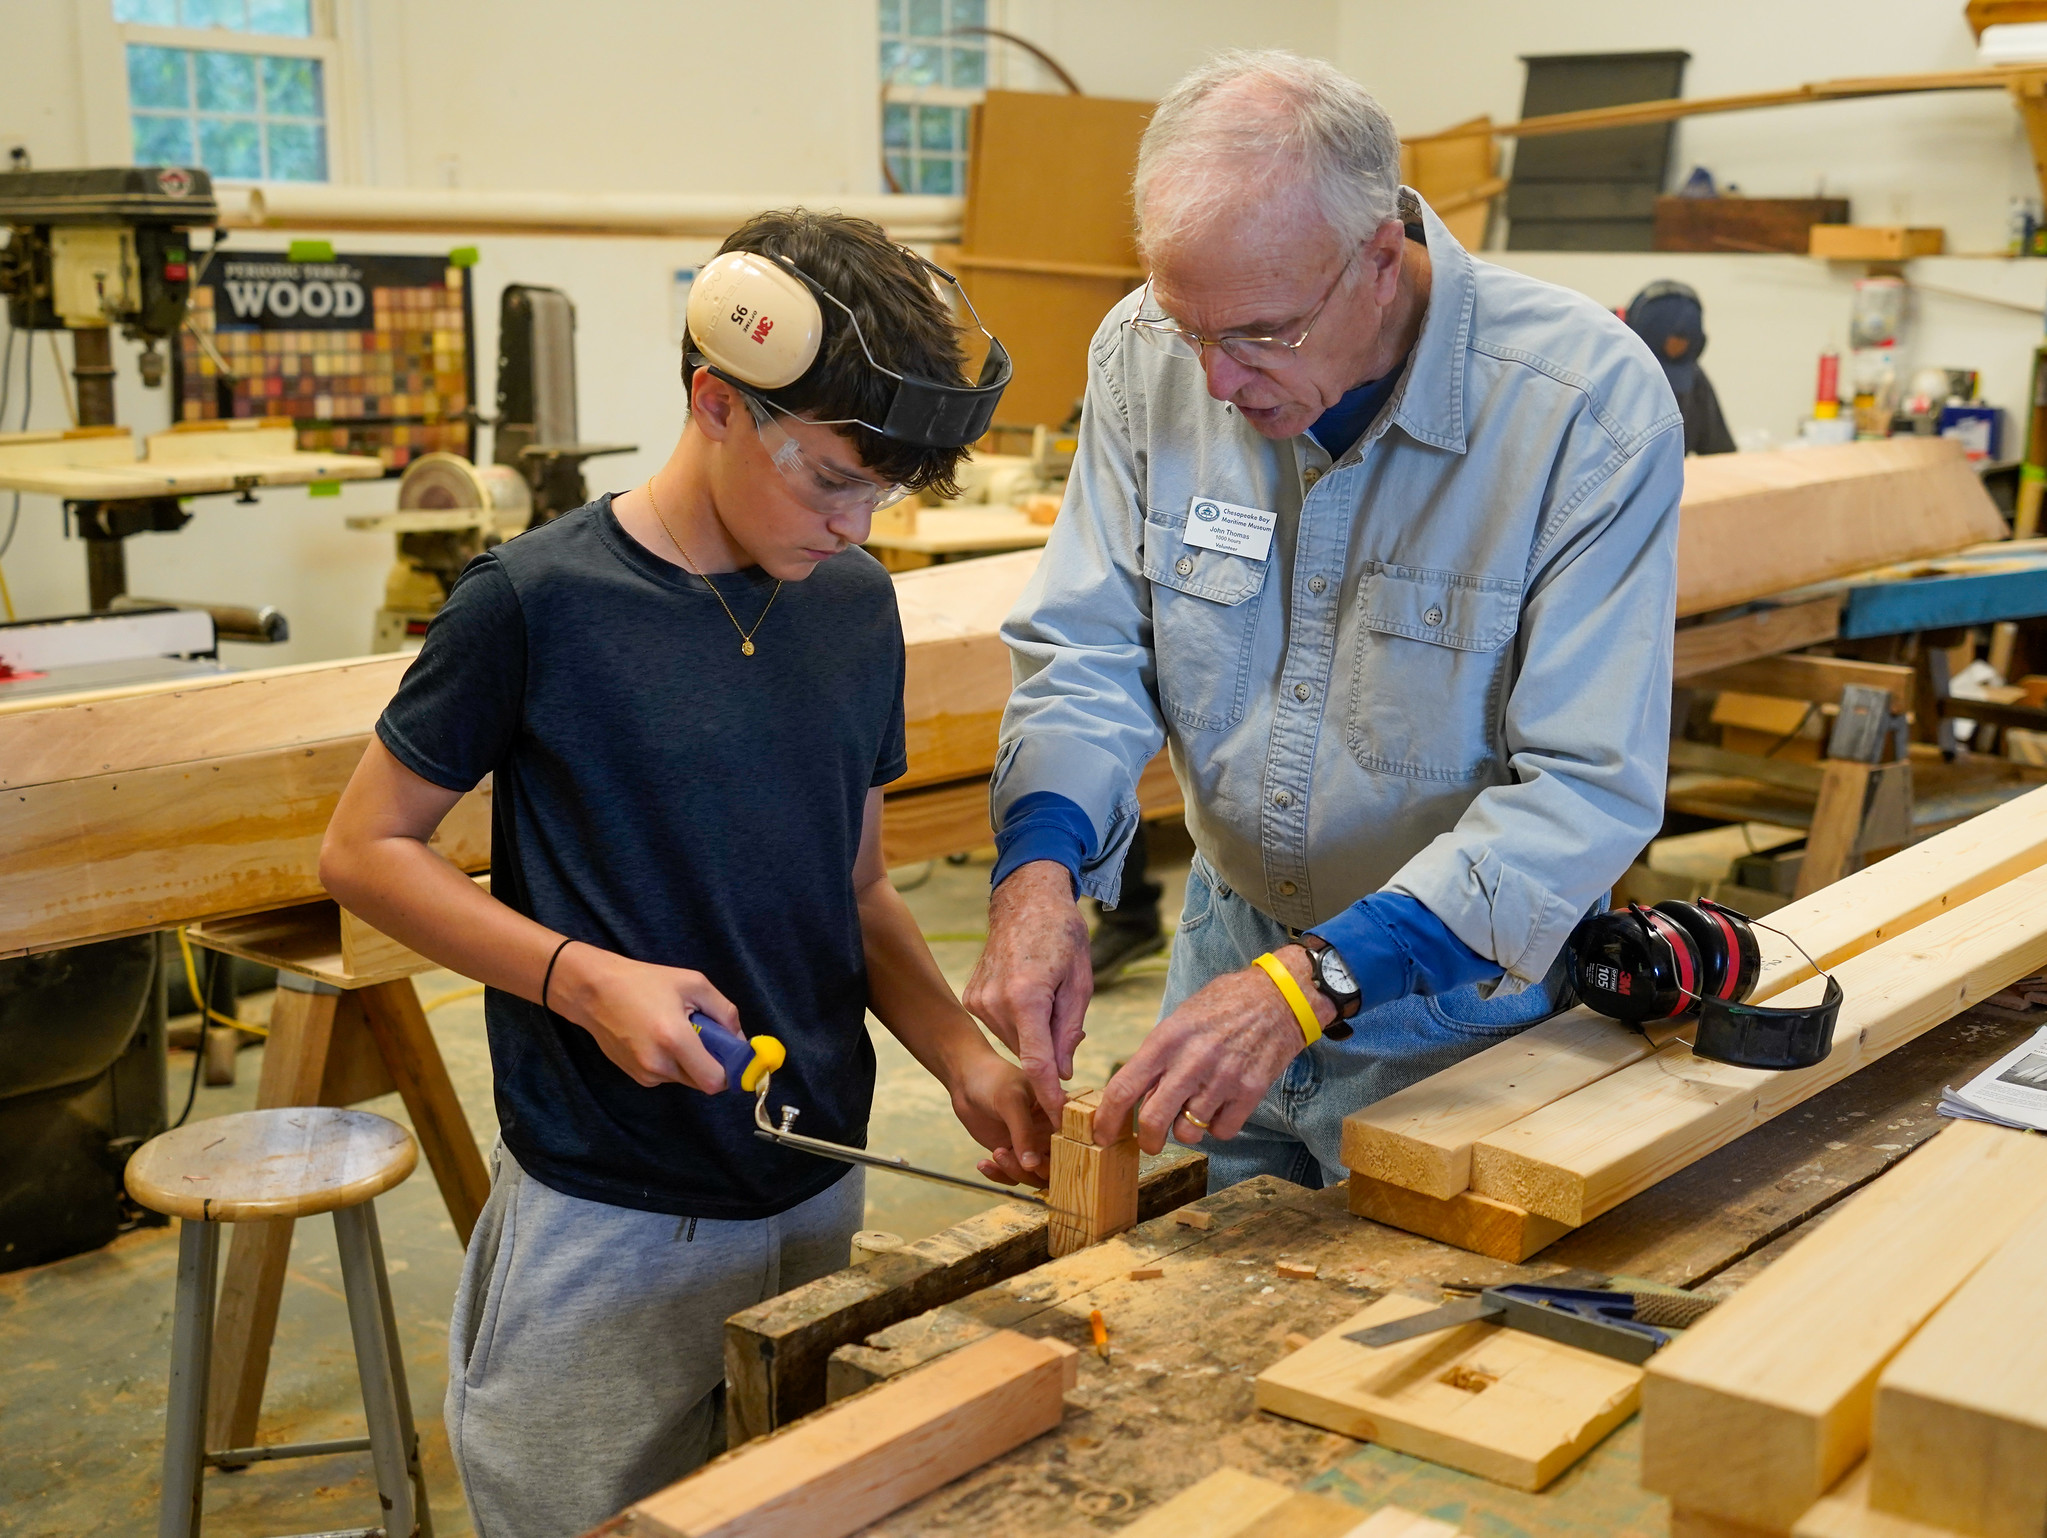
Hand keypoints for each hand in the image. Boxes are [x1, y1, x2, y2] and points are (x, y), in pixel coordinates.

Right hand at [549, 942, 741, 1092]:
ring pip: (686, 1078)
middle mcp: (658, 1065)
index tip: (733, 1053)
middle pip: (703, 1082)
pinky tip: (659, 1037)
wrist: (593, 992)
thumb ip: (725, 1012)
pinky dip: (674, 1061)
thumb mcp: (693, 984)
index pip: (714, 1081)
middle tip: (705, 1033)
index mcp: (674, 1039)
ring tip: (676, 1029)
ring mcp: (644, 1075)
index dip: (730, 1071)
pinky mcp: (635, 1077)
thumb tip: (742, 1040)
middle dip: (712, 1062)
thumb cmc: (644, 982)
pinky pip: (668, 1075)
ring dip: (692, 1061)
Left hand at [944, 1045, 1054, 1187]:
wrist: (967, 1081)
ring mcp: (1033, 1145)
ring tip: (997, 1153)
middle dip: (1038, 1169)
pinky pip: (1012, 1174)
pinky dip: (999, 1174)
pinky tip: (984, 1164)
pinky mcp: (1014, 1154)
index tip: (1046, 1160)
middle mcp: (1050, 1132)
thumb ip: (1023, 1132)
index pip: (1073, 1142)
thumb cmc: (994, 1080)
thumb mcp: (1011, 1101)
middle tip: (1014, 1156)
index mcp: (1059, 1113)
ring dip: (1015, 1171)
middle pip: (1057, 1165)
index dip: (1067, 1158)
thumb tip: (1032, 1166)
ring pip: (1034, 1174)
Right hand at [962, 861, 1091, 1116]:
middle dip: (1049, 1050)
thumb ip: (1069, 1031)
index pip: (1037, 1065)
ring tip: (1045, 995)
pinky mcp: (971, 997)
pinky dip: (1016, 1020)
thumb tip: (1062, 1074)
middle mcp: (995, 1002)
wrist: (1026, 900)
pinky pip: (999, 1025)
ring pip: (1014, 1040)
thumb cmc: (1062, 934)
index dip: (1049, 1097)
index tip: (1058, 1120)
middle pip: (1027, 1052)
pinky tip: (1026, 991)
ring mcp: (978, 1000)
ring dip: (1032, 1033)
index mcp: (1026, 997)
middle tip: (1065, 1019)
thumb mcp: (1080, 982)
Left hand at [1096, 944, 1332, 1154]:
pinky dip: (1217, 1127)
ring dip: (1187, 1130)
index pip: (1123, 1088)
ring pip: (1188, 1132)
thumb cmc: (1224, 1005)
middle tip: (1149, 1143)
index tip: (1101, 1134)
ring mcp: (1221, 1079)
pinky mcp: (1249, 1092)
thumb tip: (1139, 1098)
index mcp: (1165, 1039)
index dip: (1106, 1119)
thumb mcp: (1180, 1020)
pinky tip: (1221, 1107)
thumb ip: (1158, 1058)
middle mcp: (1190, 1061)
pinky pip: (1221, 1132)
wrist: (1279, 997)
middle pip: (1153, 1121)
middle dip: (1147, 1141)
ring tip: (1194, 1110)